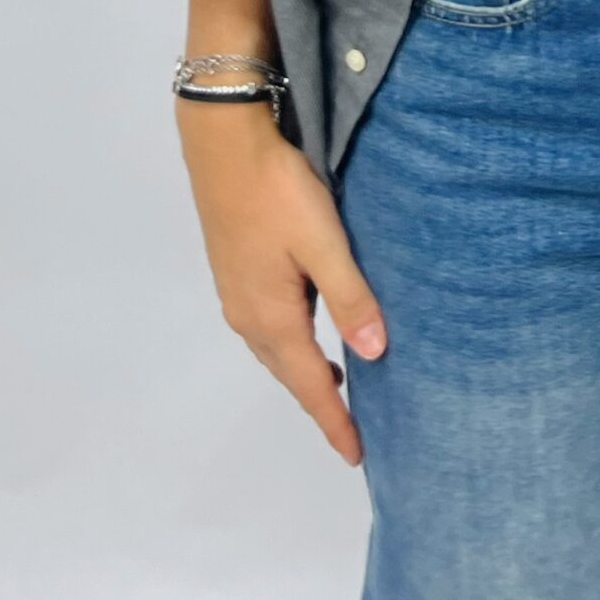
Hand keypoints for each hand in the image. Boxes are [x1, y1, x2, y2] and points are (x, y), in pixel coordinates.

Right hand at [180, 108, 386, 465]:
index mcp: (271, 317)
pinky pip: (267, 325)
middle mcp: (248, 315)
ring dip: (304, 371)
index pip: (311, 386)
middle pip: (289, 373)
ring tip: (339, 384)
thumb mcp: (324, 243)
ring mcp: (237, 293)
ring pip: (276, 349)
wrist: (224, 145)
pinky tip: (309, 329)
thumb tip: (374, 355)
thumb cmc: (278, 191)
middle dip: (320, 402)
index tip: (357, 455)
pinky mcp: (236, 270)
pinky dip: (292, 343)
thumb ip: (350, 298)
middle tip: (353, 428)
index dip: (334, 421)